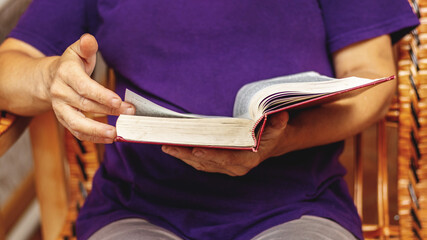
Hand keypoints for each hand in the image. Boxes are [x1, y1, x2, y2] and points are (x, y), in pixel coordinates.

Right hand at [47, 34, 133, 142]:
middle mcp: (60, 93)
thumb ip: (86, 46)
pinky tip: (109, 139)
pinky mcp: (65, 120)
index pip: (84, 87)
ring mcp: (61, 109)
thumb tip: (89, 39)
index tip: (119, 101)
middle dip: (108, 111)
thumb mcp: (78, 51)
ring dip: (97, 131)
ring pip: (78, 123)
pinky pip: (77, 132)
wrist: (51, 79)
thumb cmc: (72, 65)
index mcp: (66, 74)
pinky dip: (93, 138)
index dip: (102, 95)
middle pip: (85, 105)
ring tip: (116, 134)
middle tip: (129, 113)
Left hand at [162, 111, 288, 175]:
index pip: (228, 159)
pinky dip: (186, 155)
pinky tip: (173, 148)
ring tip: (166, 146)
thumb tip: (280, 115)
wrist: (271, 142)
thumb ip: (278, 122)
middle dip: (187, 154)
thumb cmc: (272, 132)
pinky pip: (199, 162)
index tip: (195, 150)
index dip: (211, 155)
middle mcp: (235, 167)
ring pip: (200, 164)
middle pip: (208, 162)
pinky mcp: (218, 164)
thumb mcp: (278, 126)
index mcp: (248, 159)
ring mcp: (225, 167)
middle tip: (170, 145)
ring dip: (182, 155)